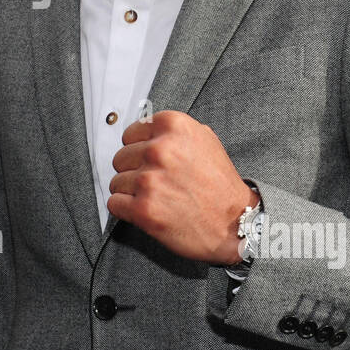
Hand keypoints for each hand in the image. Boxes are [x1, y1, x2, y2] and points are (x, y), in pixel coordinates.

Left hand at [107, 110, 258, 264]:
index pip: (130, 134)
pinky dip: (126, 210)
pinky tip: (148, 211)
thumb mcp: (204, 140)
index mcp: (173, 126)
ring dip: (131, 192)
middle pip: (120, 158)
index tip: (150, 162)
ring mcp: (149, 180)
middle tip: (157, 183)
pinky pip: (114, 204)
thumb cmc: (220, 185)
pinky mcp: (143, 209)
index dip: (139, 150)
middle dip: (134, 172)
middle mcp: (160, 149)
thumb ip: (172, 132)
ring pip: (116, 182)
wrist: (235, 223)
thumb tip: (144, 129)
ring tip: (157, 198)